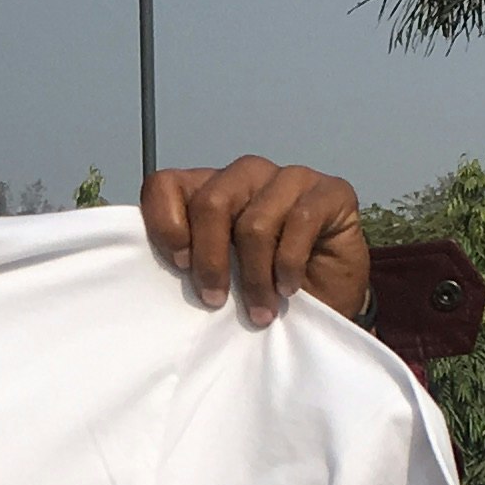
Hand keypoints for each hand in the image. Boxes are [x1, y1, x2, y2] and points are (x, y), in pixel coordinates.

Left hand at [142, 158, 370, 326]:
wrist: (329, 301)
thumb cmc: (266, 288)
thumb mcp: (218, 278)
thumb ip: (190, 261)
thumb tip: (155, 273)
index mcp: (210, 189)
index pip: (165, 184)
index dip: (165, 224)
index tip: (179, 266)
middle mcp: (247, 175)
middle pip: (211, 202)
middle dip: (210, 260)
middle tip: (215, 301)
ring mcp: (290, 178)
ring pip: (255, 221)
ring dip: (254, 277)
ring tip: (260, 310)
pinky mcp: (330, 191)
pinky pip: (300, 221)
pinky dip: (288, 264)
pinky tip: (288, 288)